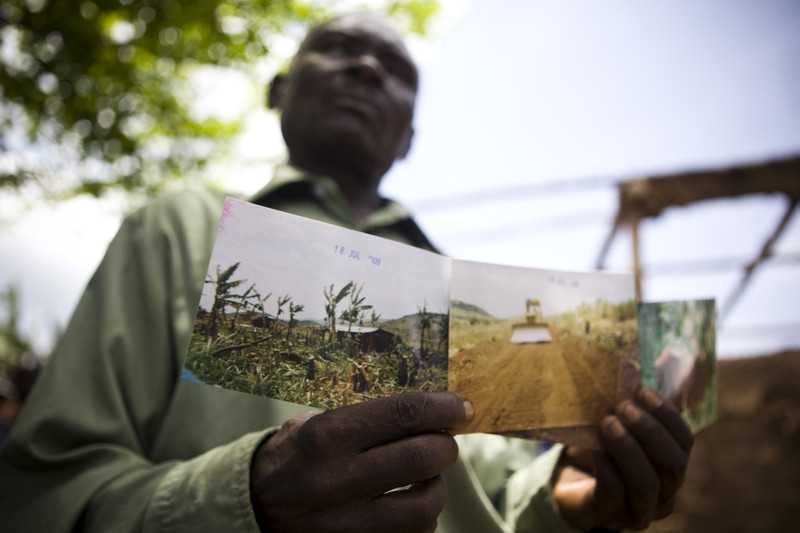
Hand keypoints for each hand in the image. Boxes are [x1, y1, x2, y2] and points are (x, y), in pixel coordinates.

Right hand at [250, 392, 473, 532]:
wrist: (253, 507)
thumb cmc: (296, 455)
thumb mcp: (317, 423)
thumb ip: (368, 417)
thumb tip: (432, 409)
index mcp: (325, 436)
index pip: (403, 413)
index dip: (443, 407)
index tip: (463, 407)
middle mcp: (333, 479)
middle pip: (422, 457)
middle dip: (446, 446)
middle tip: (444, 442)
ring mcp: (342, 523)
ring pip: (425, 506)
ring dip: (437, 487)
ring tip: (426, 477)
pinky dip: (421, 518)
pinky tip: (408, 504)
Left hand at [552, 388, 693, 530]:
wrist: (569, 487)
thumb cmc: (600, 451)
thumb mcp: (619, 426)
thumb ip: (630, 405)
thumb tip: (632, 367)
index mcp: (671, 468)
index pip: (685, 442)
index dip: (669, 416)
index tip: (644, 392)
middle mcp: (663, 494)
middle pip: (672, 465)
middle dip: (650, 432)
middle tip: (624, 407)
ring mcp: (638, 510)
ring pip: (646, 482)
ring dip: (629, 448)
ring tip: (608, 423)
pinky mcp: (608, 515)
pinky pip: (613, 491)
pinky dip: (605, 464)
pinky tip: (594, 445)